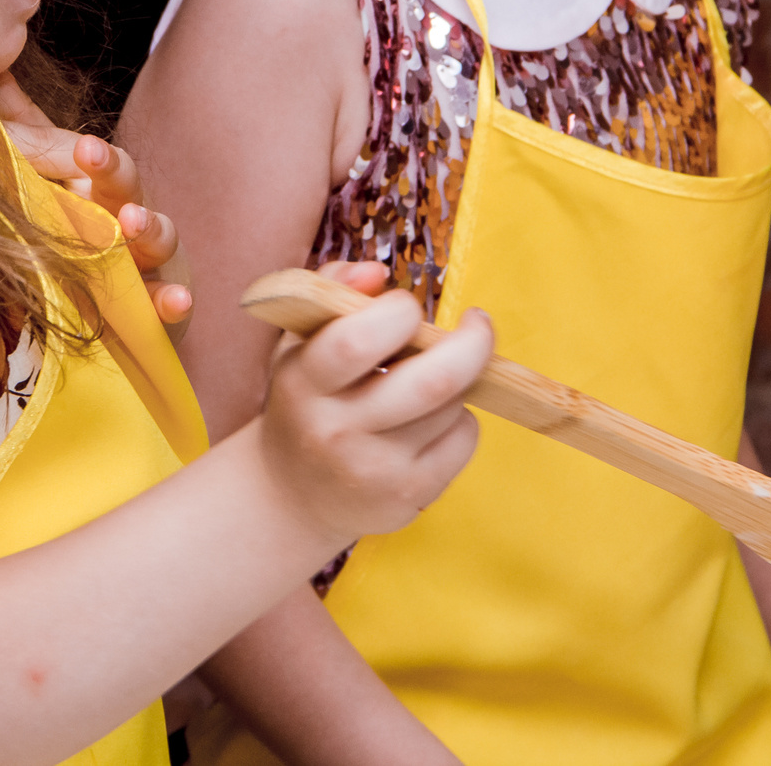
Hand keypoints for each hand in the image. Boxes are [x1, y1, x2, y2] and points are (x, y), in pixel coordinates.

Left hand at [0, 73, 192, 333]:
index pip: (99, 163)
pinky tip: (175, 301)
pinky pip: (166, 307)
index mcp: (98, 186)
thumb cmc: (67, 237)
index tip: (84, 150)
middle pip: (127, 189)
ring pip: (158, 239)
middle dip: (115, 176)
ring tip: (135, 222)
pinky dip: (174, 302)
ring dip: (151, 229)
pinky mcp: (155, 311)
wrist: (88, 317)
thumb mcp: (34, 182)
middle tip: (97, 165)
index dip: (95, 157)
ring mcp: (147, 263)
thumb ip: (18, 130)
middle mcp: (127, 216)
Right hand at [254, 263, 488, 544]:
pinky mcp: (409, 496)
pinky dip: (460, 419)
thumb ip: (330, 290)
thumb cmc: (306, 401)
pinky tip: (430, 422)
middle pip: (433, 382)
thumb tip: (376, 273)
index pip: (357, 341)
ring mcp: (375, 470)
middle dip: (472, 343)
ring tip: (428, 381)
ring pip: (453, 405)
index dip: (399, 311)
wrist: (292, 496)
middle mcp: (336, 431)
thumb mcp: (299, 343)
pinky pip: (464, 439)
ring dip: (456, 382)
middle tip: (477, 324)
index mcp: (304, 382)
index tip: (407, 305)